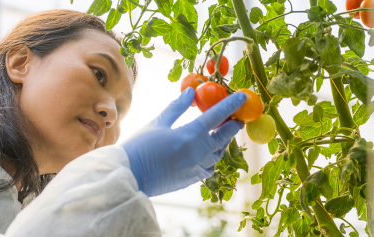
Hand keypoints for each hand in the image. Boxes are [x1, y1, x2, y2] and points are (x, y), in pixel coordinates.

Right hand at [120, 87, 245, 196]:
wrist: (130, 176)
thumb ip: (177, 107)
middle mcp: (200, 152)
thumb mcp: (158, 123)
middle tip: (238, 119)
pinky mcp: (193, 178)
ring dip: (223, 142)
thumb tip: (190, 92)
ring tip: (223, 134)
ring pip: (219, 153)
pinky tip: (208, 153)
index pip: (218, 115)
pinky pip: (210, 167)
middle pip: (224, 136)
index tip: (243, 96)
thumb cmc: (141, 146)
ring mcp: (198, 167)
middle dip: (232, 126)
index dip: (232, 104)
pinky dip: (213, 158)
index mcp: (192, 134)